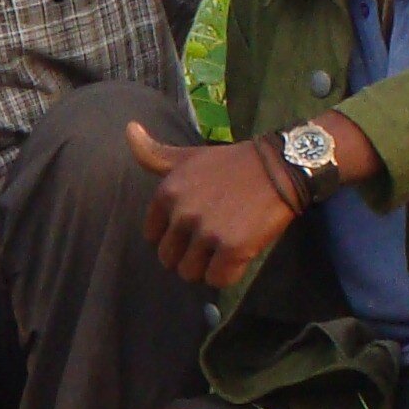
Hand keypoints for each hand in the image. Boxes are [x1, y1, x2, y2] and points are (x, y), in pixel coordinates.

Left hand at [131, 122, 300, 289]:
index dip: (172, 236)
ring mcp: (207, 232)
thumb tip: (129, 128)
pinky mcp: (233, 248)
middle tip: (209, 242)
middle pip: (169, 259)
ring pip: (191, 273)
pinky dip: (227, 275)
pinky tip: (237, 258)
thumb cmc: (231, 163)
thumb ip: (154, 154)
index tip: (191, 229)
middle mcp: (182, 214)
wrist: (280, 166)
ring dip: (206, 268)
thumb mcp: (187, 156)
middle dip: (187, 256)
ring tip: (222, 250)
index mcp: (167, 193)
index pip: (152, 236)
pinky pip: (217, 280)